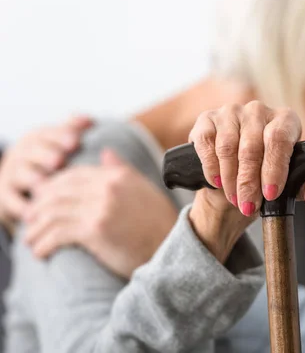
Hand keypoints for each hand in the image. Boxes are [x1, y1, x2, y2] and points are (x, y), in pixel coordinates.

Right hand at [0, 115, 92, 226]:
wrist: (17, 183)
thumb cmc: (48, 160)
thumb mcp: (58, 142)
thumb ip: (73, 130)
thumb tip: (91, 120)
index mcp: (37, 138)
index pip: (47, 133)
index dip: (60, 135)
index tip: (75, 141)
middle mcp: (22, 154)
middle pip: (32, 151)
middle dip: (46, 155)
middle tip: (59, 160)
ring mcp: (12, 174)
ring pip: (21, 174)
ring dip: (32, 178)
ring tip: (43, 183)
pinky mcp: (5, 195)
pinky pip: (11, 200)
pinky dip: (21, 206)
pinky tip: (32, 212)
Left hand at [23, 149, 177, 278]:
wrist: (174, 249)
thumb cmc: (159, 224)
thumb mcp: (143, 189)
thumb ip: (121, 170)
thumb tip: (106, 152)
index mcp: (117, 175)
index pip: (72, 175)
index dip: (52, 189)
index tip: (42, 204)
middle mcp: (108, 186)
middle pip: (57, 191)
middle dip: (38, 208)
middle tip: (31, 222)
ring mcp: (101, 206)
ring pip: (52, 212)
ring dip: (36, 229)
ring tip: (32, 240)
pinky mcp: (96, 229)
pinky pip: (57, 233)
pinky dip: (43, 243)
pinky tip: (40, 252)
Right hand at [187, 101, 304, 261]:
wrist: (238, 176)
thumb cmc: (270, 176)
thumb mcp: (293, 184)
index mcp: (286, 119)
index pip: (279, 139)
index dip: (274, 168)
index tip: (271, 194)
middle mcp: (259, 110)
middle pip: (251, 146)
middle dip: (249, 182)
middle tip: (248, 206)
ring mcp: (231, 112)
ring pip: (227, 147)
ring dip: (230, 179)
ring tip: (235, 199)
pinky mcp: (207, 119)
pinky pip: (206, 143)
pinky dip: (211, 167)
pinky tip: (217, 182)